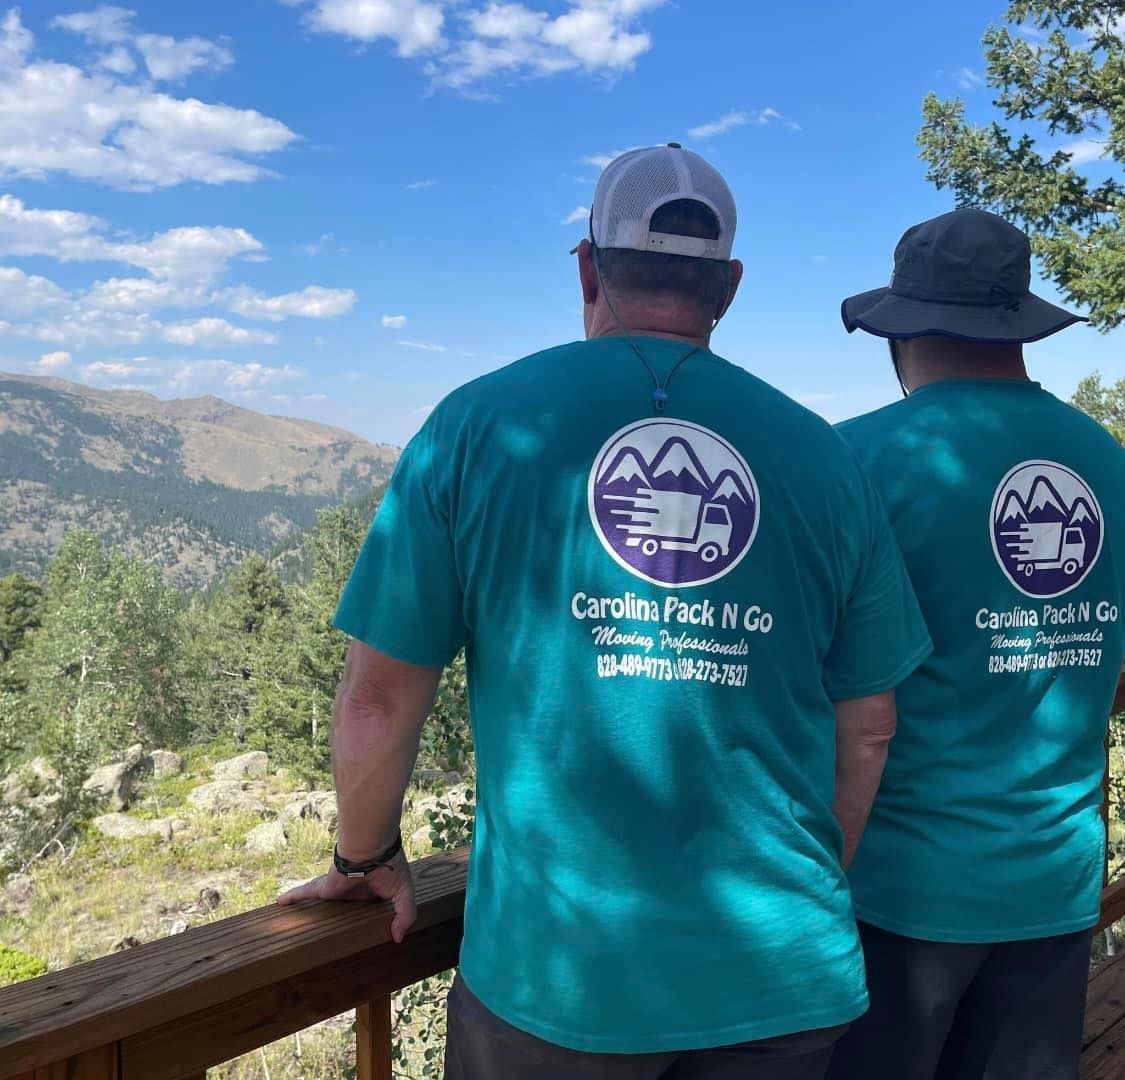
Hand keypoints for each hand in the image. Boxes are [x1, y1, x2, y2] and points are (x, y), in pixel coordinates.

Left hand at [276, 850, 416, 942]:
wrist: (372, 848)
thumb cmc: (390, 867)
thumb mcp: (404, 894)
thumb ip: (405, 915)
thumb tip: (397, 938)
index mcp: (373, 892)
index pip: (367, 907)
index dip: (365, 917)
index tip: (363, 931)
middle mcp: (352, 892)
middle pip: (341, 908)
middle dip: (334, 915)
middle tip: (326, 932)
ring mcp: (337, 890)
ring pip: (320, 902)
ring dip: (309, 908)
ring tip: (297, 922)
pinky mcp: (324, 888)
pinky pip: (305, 893)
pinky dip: (292, 896)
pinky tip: (279, 902)